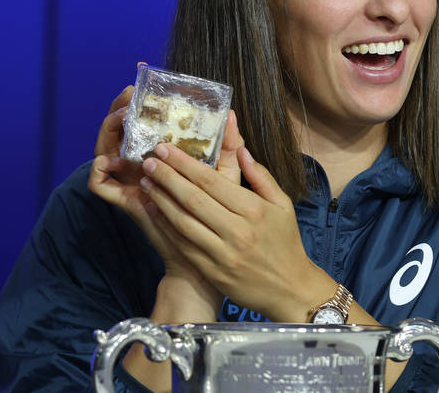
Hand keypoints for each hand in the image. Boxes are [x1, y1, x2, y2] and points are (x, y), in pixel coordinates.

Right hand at [87, 85, 241, 283]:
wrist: (209, 253)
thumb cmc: (220, 213)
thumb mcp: (225, 175)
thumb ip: (228, 147)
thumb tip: (232, 114)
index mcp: (166, 158)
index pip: (145, 122)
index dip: (140, 101)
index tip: (139, 81)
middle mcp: (144, 167)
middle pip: (122, 132)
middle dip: (120, 110)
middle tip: (127, 95)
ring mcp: (132, 183)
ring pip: (106, 152)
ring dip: (108, 133)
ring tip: (118, 118)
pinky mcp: (127, 203)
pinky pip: (100, 186)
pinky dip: (98, 172)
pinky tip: (107, 160)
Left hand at [138, 142, 333, 321]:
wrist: (290, 289)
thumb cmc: (287, 243)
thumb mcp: (283, 205)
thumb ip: (261, 177)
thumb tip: (241, 150)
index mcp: (254, 210)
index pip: (212, 181)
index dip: (185, 164)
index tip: (166, 149)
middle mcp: (237, 230)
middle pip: (193, 198)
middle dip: (167, 177)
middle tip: (149, 160)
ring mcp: (223, 253)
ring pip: (183, 222)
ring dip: (161, 200)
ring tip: (147, 183)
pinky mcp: (212, 271)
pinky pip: (184, 245)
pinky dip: (166, 227)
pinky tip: (155, 212)